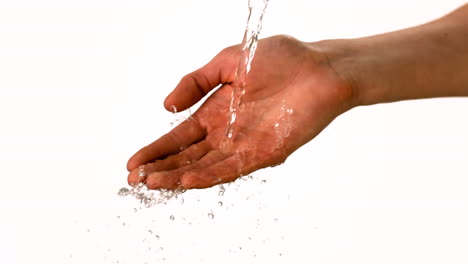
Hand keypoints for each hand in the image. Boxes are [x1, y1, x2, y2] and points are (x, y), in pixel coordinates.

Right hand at [127, 35, 354, 189]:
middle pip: (187, 157)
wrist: (320, 68)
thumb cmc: (280, 59)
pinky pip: (232, 169)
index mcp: (215, 113)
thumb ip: (195, 82)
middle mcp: (226, 134)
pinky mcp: (264, 153)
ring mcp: (244, 146)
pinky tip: (186, 181)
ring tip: (152, 183)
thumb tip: (166, 106)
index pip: (179, 138)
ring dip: (178, 177)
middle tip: (134, 180)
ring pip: (205, 168)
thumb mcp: (226, 62)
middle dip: (160, 169)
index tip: (133, 163)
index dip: (155, 150)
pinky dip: (208, 176)